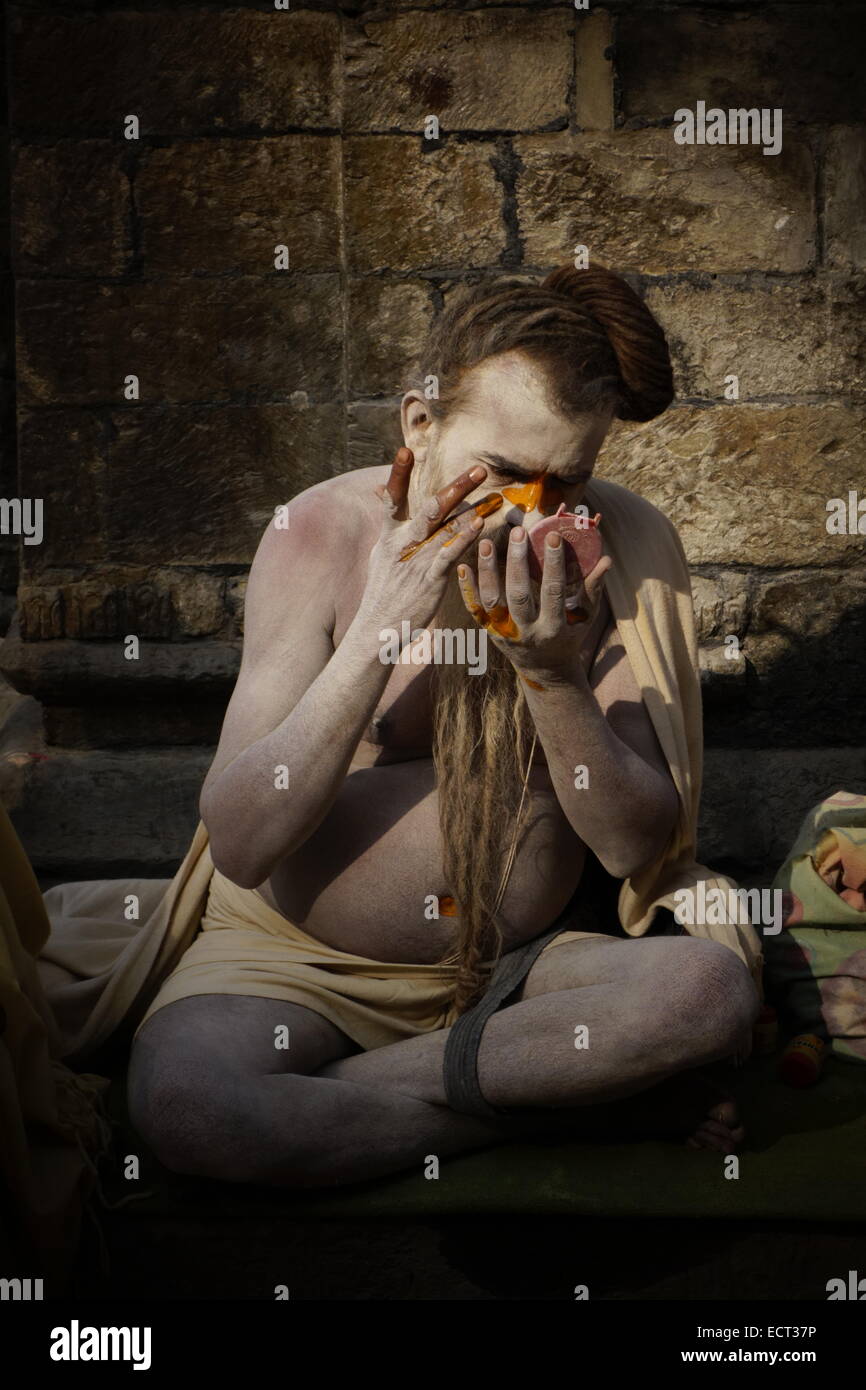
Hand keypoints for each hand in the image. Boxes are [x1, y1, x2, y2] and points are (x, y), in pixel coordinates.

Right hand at [359, 446, 500, 633]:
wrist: (377, 628)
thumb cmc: (384, 592)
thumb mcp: (380, 553)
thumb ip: (389, 522)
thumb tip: (379, 491)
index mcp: (389, 536)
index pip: (391, 499)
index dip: (397, 475)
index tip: (405, 451)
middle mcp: (402, 544)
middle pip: (429, 507)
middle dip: (456, 487)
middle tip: (479, 469)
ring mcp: (416, 561)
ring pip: (445, 529)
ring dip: (472, 510)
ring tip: (494, 496)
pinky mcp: (430, 580)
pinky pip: (449, 554)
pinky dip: (464, 539)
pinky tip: (479, 526)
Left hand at [457, 524, 611, 683]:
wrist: (545, 669)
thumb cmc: (570, 635)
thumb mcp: (586, 617)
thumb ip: (593, 589)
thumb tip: (606, 560)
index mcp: (553, 629)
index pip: (553, 593)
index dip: (553, 564)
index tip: (552, 536)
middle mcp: (526, 633)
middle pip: (519, 595)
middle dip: (518, 562)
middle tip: (518, 532)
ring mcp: (503, 633)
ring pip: (491, 601)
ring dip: (487, 571)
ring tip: (486, 542)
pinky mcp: (488, 632)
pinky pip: (474, 610)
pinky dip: (467, 588)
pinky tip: (463, 565)